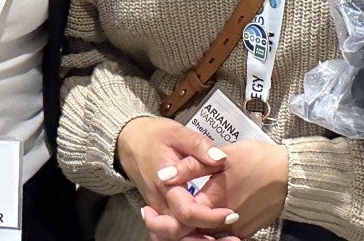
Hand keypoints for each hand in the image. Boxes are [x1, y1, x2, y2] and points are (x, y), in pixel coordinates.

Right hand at [116, 116, 237, 237]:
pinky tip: (208, 236)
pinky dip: (190, 237)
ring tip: (226, 239)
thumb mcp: (177, 133)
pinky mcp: (160, 211)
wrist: (129, 141)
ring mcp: (158, 209)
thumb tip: (221, 158)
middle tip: (233, 237)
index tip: (231, 213)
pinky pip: (173, 231)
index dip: (209, 217)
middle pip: (180, 233)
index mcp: (165, 184)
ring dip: (198, 240)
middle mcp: (160, 203)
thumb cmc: (154, 136)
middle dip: (205, 238)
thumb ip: (199, 146)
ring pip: (175, 236)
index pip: (186, 212)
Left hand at [165, 140, 288, 237]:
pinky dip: (204, 232)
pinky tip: (197, 219)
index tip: (146, 212)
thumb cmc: (257, 161)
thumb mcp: (222, 156)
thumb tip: (162, 176)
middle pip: (189, 236)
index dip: (158, 221)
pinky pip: (218, 236)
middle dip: (169, 230)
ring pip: (203, 237)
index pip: (178, 223)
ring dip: (186, 231)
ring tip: (172, 218)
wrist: (290, 176)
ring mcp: (234, 230)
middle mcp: (222, 224)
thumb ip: (190, 166)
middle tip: (153, 217)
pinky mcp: (244, 231)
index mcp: (212, 204)